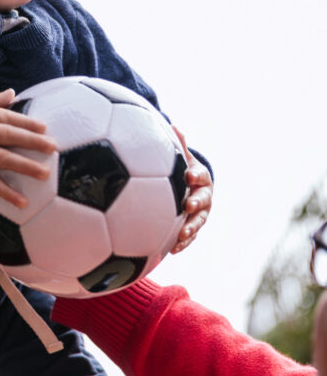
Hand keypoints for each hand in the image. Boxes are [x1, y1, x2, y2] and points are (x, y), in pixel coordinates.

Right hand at [0, 88, 55, 208]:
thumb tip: (12, 91)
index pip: (8, 117)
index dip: (27, 122)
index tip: (44, 128)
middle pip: (10, 136)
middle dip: (33, 141)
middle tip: (52, 147)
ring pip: (5, 159)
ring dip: (26, 167)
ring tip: (45, 173)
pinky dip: (8, 193)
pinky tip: (23, 201)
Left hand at [170, 129, 212, 253]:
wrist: (188, 189)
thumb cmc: (181, 171)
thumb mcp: (180, 158)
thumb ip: (178, 146)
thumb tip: (173, 125)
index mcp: (201, 179)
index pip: (201, 176)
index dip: (196, 176)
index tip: (188, 176)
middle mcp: (204, 197)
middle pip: (204, 201)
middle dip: (197, 203)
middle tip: (189, 205)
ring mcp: (200, 214)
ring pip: (198, 222)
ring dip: (191, 229)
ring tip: (181, 235)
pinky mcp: (193, 228)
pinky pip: (190, 237)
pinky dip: (183, 243)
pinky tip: (172, 250)